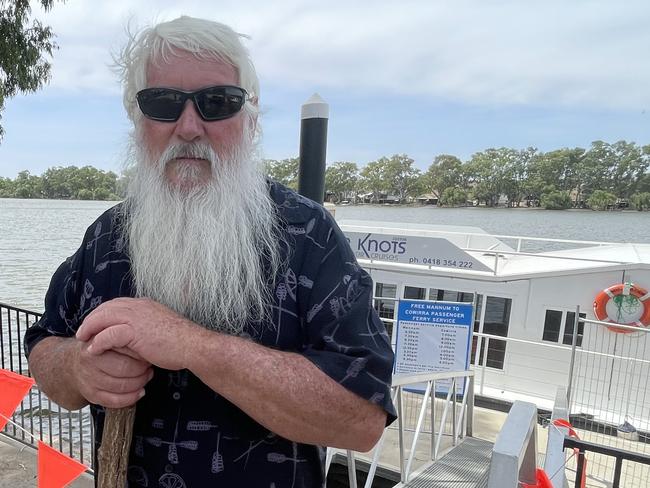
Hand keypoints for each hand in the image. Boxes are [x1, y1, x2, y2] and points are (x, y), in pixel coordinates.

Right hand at [72, 339, 152, 407]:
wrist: (74, 363)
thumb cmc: (98, 348)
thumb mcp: (107, 334)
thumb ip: (123, 335)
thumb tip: (146, 339)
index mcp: (96, 345)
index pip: (124, 349)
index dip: (140, 353)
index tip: (148, 353)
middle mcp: (90, 363)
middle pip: (124, 369)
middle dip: (142, 369)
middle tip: (148, 366)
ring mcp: (89, 380)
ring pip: (121, 387)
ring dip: (139, 383)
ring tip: (146, 377)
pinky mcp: (92, 395)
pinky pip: (115, 401)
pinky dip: (131, 398)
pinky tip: (139, 392)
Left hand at [76, 297, 199, 370]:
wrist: (193, 346)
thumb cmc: (181, 343)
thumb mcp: (159, 330)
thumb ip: (142, 330)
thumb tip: (128, 340)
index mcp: (146, 305)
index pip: (117, 304)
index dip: (103, 313)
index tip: (95, 325)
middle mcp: (139, 306)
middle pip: (106, 307)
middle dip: (92, 319)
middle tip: (82, 332)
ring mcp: (137, 317)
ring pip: (103, 317)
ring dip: (90, 328)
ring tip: (83, 339)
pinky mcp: (135, 331)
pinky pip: (108, 334)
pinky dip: (98, 342)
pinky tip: (94, 350)